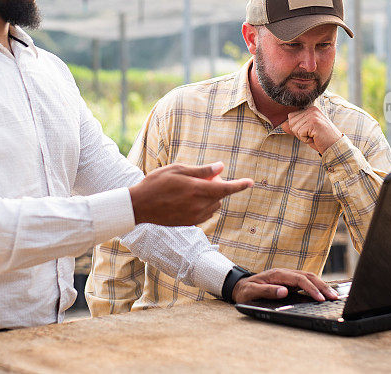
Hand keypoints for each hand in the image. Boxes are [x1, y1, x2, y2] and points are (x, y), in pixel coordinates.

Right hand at [130, 162, 252, 225]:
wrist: (139, 205)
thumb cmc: (156, 183)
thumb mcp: (178, 170)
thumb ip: (202, 170)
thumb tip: (221, 167)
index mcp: (197, 190)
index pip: (225, 188)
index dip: (239, 185)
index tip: (250, 182)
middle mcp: (198, 205)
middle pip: (219, 196)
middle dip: (217, 186)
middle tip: (204, 177)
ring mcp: (194, 216)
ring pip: (213, 206)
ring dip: (211, 197)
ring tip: (193, 188)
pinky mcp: (189, 223)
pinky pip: (205, 214)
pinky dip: (204, 206)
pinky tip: (189, 199)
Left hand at [232, 268, 338, 303]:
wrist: (240, 287)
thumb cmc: (246, 290)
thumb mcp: (252, 292)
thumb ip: (267, 291)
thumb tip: (284, 291)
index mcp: (277, 274)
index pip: (299, 279)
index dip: (311, 288)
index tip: (320, 298)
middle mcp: (285, 273)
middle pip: (308, 276)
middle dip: (322, 286)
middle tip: (334, 297)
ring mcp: (288, 277)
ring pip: (309, 278)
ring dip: (321, 285)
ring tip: (333, 296)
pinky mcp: (289, 282)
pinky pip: (305, 282)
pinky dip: (316, 286)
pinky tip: (323, 293)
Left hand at [280, 106, 342, 154]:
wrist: (335, 146)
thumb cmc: (321, 140)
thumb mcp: (306, 133)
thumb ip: (295, 128)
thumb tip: (283, 125)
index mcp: (310, 109)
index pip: (291, 117)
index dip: (297, 128)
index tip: (309, 132)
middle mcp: (312, 110)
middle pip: (291, 122)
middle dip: (299, 133)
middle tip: (312, 135)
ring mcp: (313, 115)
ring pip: (294, 128)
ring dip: (303, 137)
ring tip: (314, 136)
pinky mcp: (314, 122)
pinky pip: (300, 133)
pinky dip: (306, 140)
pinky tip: (315, 138)